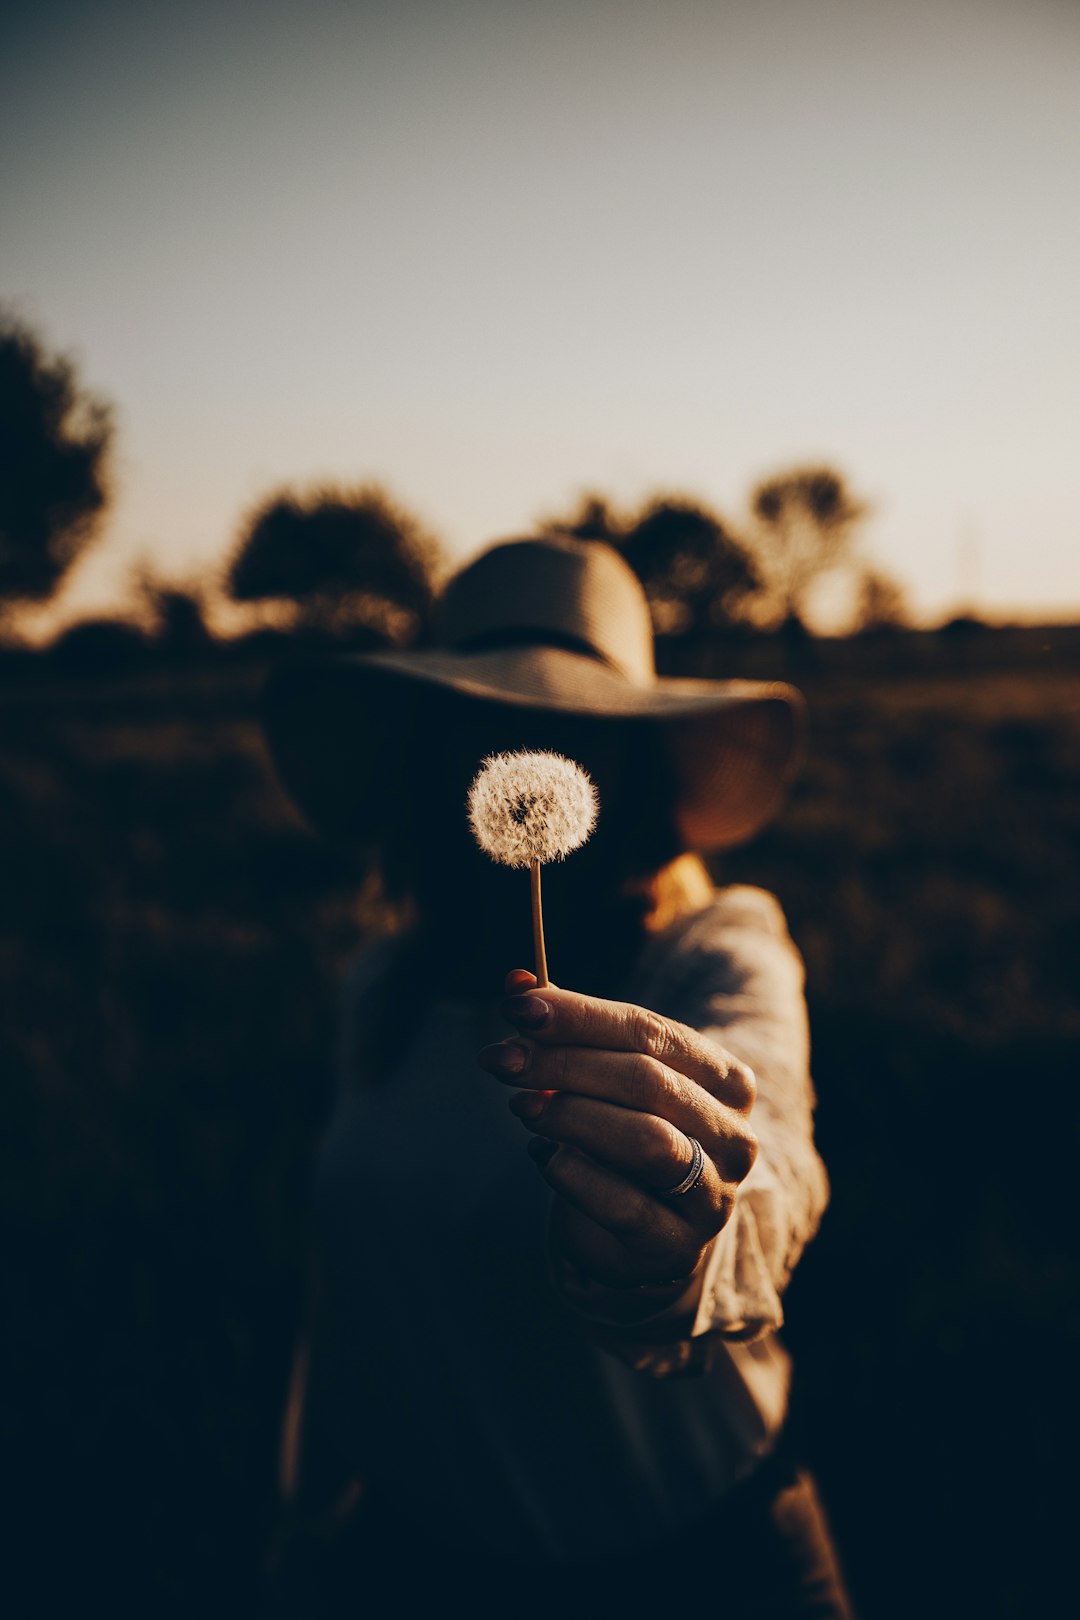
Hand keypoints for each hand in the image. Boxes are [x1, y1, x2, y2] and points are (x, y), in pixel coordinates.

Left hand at [477, 970, 757, 1294]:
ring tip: (520, 1106)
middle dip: (563, 1064)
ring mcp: (713, 1196)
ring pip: (646, 1140)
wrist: (648, 1231)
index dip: (581, 1015)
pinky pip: (624, 1205)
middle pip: (646, 1080)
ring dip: (572, 1116)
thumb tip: (517, 981)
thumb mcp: (603, 1075)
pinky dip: (574, 1174)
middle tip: (501, 1059)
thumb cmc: (625, 1132)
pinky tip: (541, 1154)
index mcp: (726, 1080)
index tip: (517, 1006)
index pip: (651, 1031)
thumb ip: (566, 1028)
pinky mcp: (676, 1247)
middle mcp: (733, 1136)